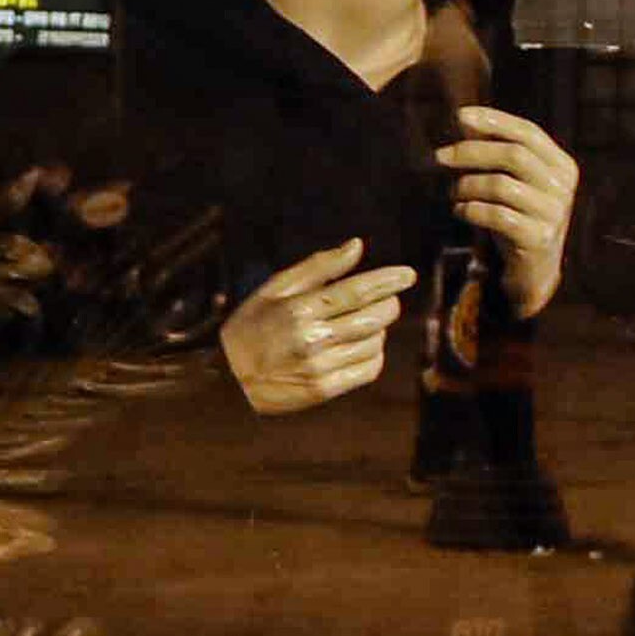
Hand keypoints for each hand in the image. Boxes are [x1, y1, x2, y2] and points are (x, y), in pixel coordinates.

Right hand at [219, 241, 414, 413]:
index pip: (356, 291)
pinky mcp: (324, 389)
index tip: (408, 274)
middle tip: (387, 299)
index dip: (387, 281)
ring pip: (374, 342)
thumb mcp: (275, 289)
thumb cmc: (251, 326)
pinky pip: (368, 369)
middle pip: (373, 317)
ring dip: (379, 329)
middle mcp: (312, 338)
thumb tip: (356, 246)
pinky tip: (362, 346)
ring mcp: (319, 367)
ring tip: (365, 323)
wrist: (226, 379)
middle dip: (388, 304)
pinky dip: (374, 354)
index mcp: (299, 309)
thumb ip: (318, 267)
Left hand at [439, 109, 578, 317]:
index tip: (460, 116)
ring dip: (467, 185)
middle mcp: (562, 187)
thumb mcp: (515, 182)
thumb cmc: (518, 217)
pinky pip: (497, 215)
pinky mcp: (538, 239)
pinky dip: (471, 209)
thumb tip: (464, 120)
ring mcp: (553, 214)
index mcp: (562, 166)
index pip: (528, 132)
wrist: (534, 271)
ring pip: (501, 185)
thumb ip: (498, 152)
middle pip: (513, 155)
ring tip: (452, 191)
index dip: (494, 121)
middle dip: (471, 152)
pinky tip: (460, 210)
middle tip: (440, 156)